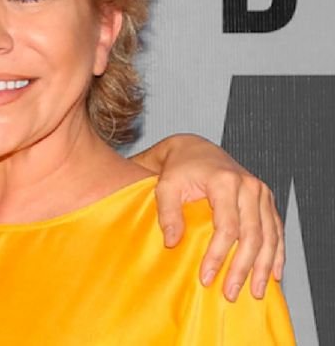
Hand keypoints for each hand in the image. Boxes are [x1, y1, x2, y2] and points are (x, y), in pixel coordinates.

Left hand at [132, 133, 283, 301]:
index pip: (227, 227)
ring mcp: (261, 194)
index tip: (207, 276)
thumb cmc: (179, 169)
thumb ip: (168, 212)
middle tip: (230, 291)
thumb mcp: (165, 186)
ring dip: (263, 267)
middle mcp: (249, 187)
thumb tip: (173, 242)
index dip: (218, 255)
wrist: (194, 150)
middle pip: (252, 236)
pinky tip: (273, 273)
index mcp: (225, 182)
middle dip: (242, 267)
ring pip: (269, 236)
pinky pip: (276, 231)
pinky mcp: (266, 201)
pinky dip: (276, 254)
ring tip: (254, 291)